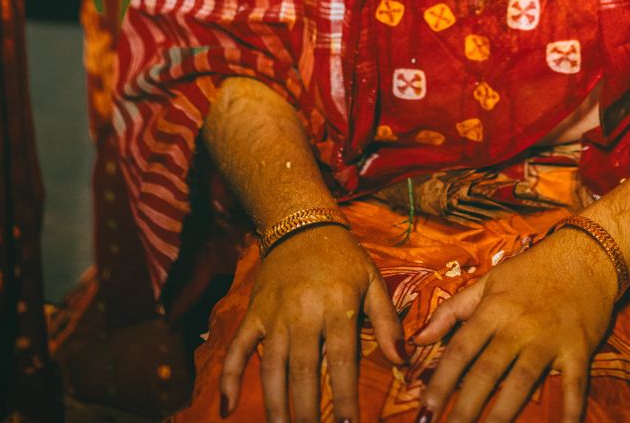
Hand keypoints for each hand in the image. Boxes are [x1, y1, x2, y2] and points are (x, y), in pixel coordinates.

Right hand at [220, 224, 403, 422]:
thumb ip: (386, 321)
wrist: (301, 225)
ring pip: (271, 368)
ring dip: (275, 405)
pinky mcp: (253, 314)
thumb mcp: (372, 280)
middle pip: (304, 371)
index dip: (344, 397)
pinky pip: (237, 348)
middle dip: (308, 412)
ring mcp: (274, 315)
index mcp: (337, 305)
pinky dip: (228, 377)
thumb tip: (403, 360)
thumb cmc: (343, 258)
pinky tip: (226, 407)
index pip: (342, 360)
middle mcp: (303, 313)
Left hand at [412, 229, 616, 422]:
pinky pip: (574, 384)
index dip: (440, 383)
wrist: (586, 253)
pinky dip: (570, 411)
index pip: (460, 350)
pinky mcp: (579, 349)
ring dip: (503, 415)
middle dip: (465, 408)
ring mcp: (549, 339)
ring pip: (522, 382)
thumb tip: (417, 339)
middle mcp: (519, 326)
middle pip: (487, 372)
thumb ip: (452, 310)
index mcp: (494, 309)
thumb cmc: (532, 269)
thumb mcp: (489, 281)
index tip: (423, 413)